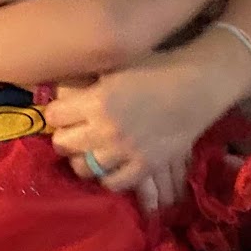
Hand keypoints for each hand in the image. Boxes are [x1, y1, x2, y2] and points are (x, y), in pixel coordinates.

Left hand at [45, 50, 223, 196]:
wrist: (196, 86)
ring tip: (90, 152)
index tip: (62, 112)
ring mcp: (125, 151)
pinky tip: (110, 167)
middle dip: (65, 137)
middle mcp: (105, 129)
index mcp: (95, 100)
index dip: (56, 113)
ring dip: (83, 160)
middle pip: (63, 144)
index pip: (53, 115)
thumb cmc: (155, 68)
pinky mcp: (144, 166)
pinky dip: (107, 177)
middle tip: (74, 133)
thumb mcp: (115, 66)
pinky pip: (113, 183)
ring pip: (83, 169)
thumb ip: (87, 82)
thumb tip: (60, 90)